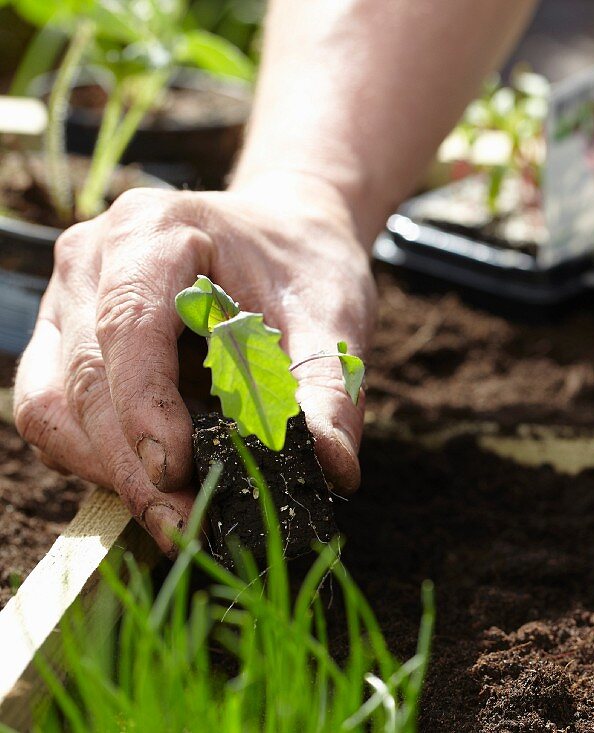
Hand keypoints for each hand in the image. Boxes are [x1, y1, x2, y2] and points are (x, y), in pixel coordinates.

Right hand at [13, 174, 376, 554]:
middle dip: (129, 464)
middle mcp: (92, 258)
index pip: (127, 323)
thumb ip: (331, 390)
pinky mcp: (64, 340)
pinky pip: (55, 412)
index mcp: (155, 231)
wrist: (284, 235)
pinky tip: (157, 487)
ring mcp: (67, 298)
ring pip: (50, 403)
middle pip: (82, 375)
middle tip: (186, 526)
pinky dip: (100, 459)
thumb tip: (332, 466)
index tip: (176, 470)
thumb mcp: (334, 318)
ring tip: (176, 518)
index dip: (144, 404)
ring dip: (107, 471)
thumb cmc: (304, 266)